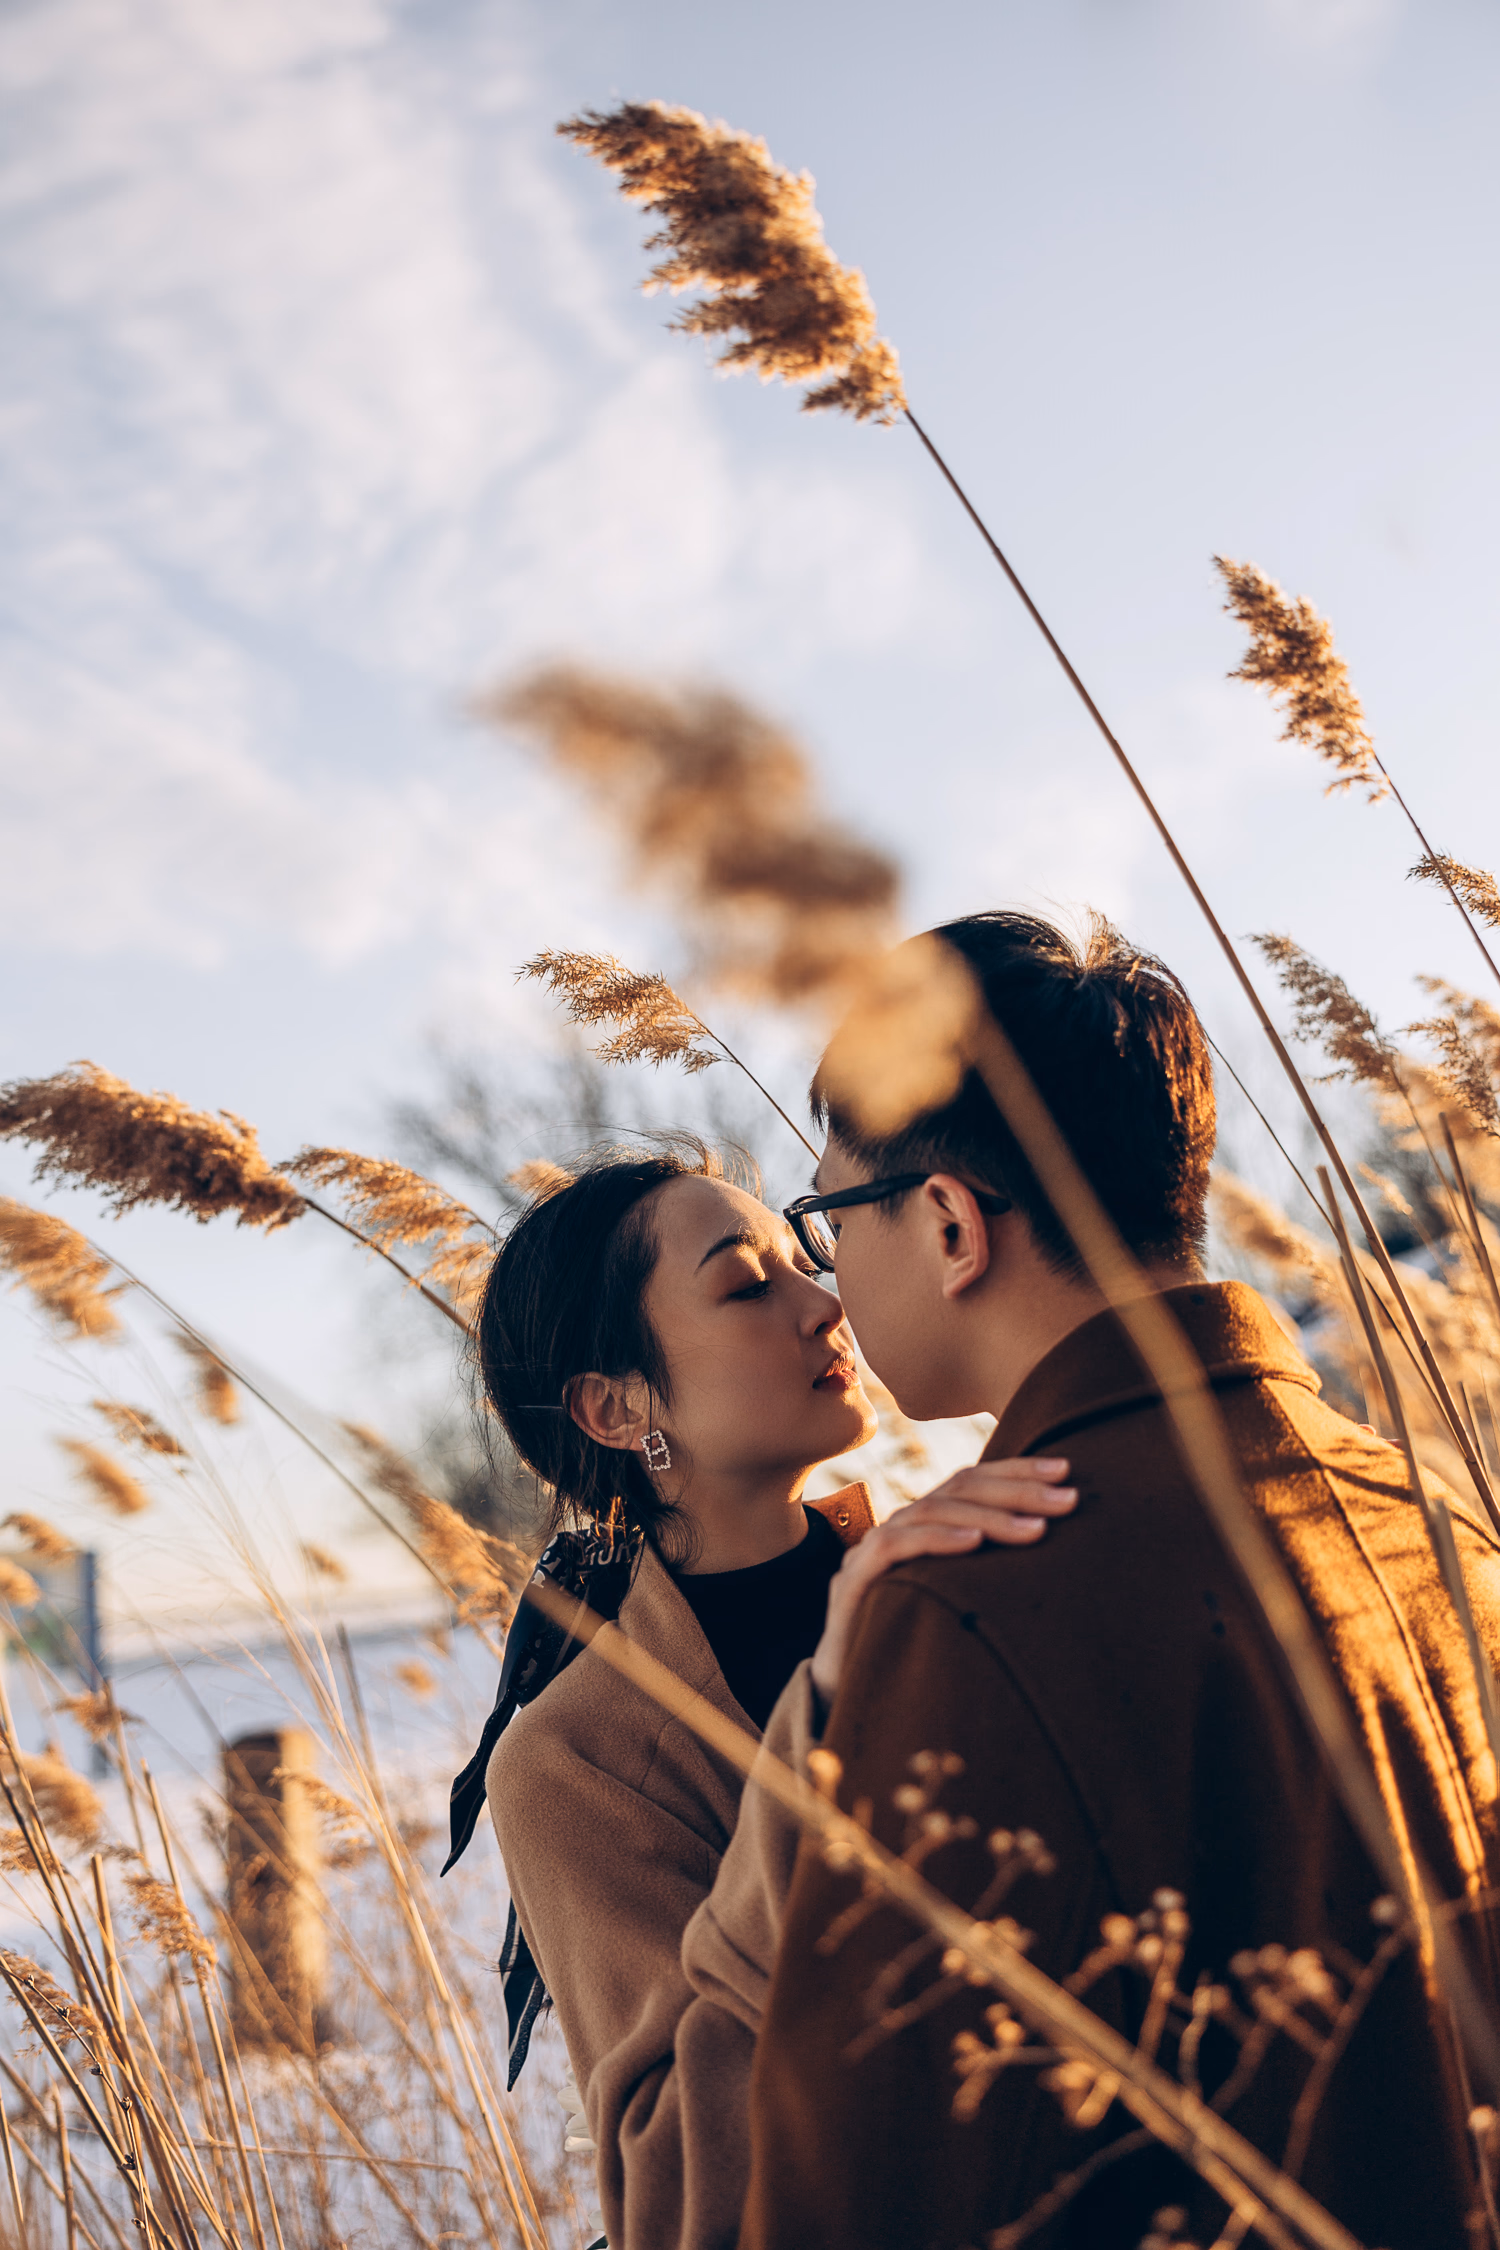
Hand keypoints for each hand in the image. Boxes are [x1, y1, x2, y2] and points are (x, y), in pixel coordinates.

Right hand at [809, 1458, 1076, 1701]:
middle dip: (1017, 1489)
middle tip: (1068, 1499)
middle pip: (958, 1487)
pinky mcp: (853, 1582)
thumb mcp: (965, 1604)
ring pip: (931, 1510)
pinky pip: (892, 1545)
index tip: (1066, 1470)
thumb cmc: (920, 1650)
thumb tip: (1066, 1560)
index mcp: (927, 1527)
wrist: (853, 1694)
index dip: (1017, 1471)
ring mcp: (871, 1552)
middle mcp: (900, 1528)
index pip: (972, 1480)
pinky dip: (936, 1538)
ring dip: (989, 1516)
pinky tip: (975, 1543)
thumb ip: (995, 1577)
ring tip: (1037, 1530)